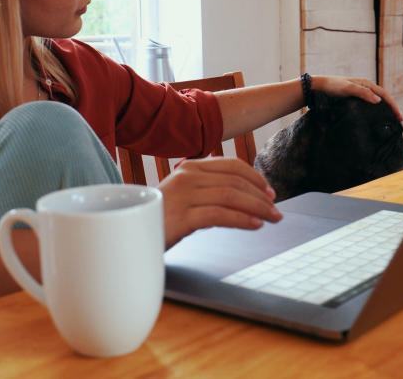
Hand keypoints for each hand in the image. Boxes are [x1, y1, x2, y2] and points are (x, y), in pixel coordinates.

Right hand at [158, 157, 281, 248]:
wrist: (126, 236)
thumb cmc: (157, 220)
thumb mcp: (182, 198)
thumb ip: (206, 193)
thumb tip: (241, 199)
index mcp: (188, 168)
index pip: (231, 166)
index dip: (255, 178)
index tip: (269, 192)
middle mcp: (186, 176)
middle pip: (235, 181)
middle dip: (261, 196)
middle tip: (276, 211)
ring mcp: (183, 195)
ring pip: (231, 195)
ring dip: (258, 208)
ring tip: (272, 219)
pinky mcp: (181, 217)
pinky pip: (220, 214)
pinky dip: (242, 219)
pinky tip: (255, 225)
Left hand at [311, 75, 402, 120]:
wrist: (318, 87)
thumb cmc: (333, 86)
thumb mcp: (348, 89)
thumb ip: (363, 93)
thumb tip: (379, 100)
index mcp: (366, 84)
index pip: (385, 95)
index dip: (393, 106)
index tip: (399, 117)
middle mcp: (365, 87)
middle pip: (383, 98)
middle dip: (391, 108)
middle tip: (398, 121)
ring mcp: (360, 93)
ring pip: (376, 102)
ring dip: (384, 110)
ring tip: (389, 121)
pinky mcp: (354, 99)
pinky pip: (368, 105)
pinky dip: (375, 111)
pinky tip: (374, 118)